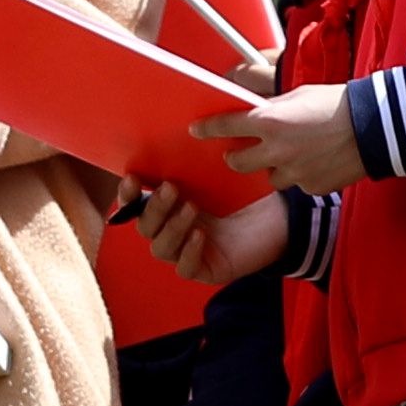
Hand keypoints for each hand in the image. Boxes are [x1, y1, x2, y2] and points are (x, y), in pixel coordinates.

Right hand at [136, 181, 292, 291]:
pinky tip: (200, 235)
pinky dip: (188, 253)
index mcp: (168, 207)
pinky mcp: (206, 270)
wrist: (277, 217)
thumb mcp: (217, 175)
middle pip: (145, 227)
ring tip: (192, 207)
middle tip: (172, 188)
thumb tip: (178, 136)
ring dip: (172, 228)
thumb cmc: (244, 192)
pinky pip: (186, 269)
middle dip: (154, 208)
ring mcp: (186, 252)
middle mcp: (172, 230)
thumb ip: (193, 166)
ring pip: (161, 248)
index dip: (128, 195)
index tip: (133, 178)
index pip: (135, 205)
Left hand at [193, 86, 360, 195]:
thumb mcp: (297, 96)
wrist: (375, 127)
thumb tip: (255, 117)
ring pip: (269, 177)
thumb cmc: (336, 103)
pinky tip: (317, 160)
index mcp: (270, 121)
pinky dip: (301, 174)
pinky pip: (297, 185)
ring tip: (294, 153)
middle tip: (239, 151)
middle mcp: (277, 150)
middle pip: (238, 162)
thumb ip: (272, 110)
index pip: (225, 126)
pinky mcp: (311, 188)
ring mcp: (294, 173)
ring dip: (274, 167)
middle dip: (236, 157)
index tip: (196, 130)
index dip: (207, 129)